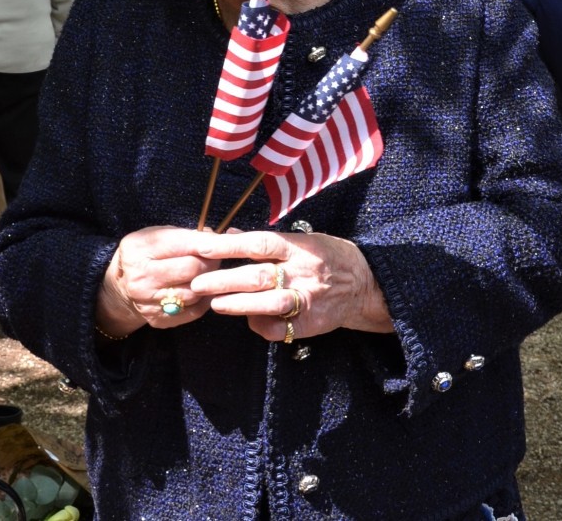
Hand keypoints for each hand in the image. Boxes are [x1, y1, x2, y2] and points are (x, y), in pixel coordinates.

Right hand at [95, 226, 220, 337]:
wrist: (121, 287)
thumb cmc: (145, 254)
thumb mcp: (156, 235)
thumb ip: (185, 235)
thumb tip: (215, 237)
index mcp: (138, 249)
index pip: (183, 244)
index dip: (209, 243)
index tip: (226, 242)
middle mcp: (140, 278)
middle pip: (191, 269)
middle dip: (212, 262)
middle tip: (218, 257)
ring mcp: (148, 302)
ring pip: (195, 292)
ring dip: (210, 282)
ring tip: (212, 272)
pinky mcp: (158, 319)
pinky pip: (193, 311)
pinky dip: (205, 299)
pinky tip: (206, 290)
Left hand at [189, 230, 393, 342]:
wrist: (364, 284)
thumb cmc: (326, 257)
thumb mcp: (302, 239)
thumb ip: (267, 242)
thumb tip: (231, 233)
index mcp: (298, 246)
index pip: (259, 243)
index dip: (230, 245)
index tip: (203, 247)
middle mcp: (302, 271)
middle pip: (258, 275)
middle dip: (224, 280)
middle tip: (197, 283)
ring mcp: (307, 298)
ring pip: (268, 303)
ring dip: (239, 304)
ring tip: (215, 304)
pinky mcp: (310, 322)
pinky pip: (280, 328)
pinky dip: (261, 325)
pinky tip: (248, 321)